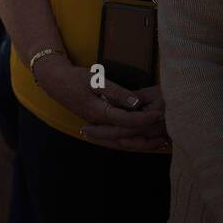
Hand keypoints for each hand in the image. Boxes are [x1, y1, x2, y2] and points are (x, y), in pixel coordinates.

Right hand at [32, 56, 163, 144]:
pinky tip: (143, 141)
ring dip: (142, 144)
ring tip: (161, 142)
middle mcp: (98, 124)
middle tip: (168, 132)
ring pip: (122, 144)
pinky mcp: (98, 126)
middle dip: (148, 135)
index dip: (145, 118)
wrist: (55, 82)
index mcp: (98, 112)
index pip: (126, 121)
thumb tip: (136, 103)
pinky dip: (131, 143)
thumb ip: (117, 93)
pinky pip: (116, 141)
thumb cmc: (75, 78)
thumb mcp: (95, 80)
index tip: (160, 113)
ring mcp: (97, 127)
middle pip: (126, 139)